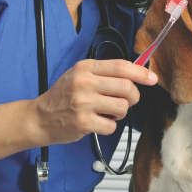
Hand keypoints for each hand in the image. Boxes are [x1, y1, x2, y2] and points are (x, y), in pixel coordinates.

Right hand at [27, 59, 157, 145]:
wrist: (39, 118)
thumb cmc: (62, 96)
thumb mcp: (79, 75)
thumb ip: (103, 73)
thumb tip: (135, 72)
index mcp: (85, 68)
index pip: (121, 66)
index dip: (140, 72)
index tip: (152, 78)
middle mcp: (84, 83)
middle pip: (126, 86)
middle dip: (133, 96)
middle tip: (126, 100)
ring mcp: (83, 103)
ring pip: (122, 106)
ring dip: (120, 112)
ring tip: (108, 112)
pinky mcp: (83, 122)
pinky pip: (112, 125)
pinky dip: (109, 126)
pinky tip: (98, 122)